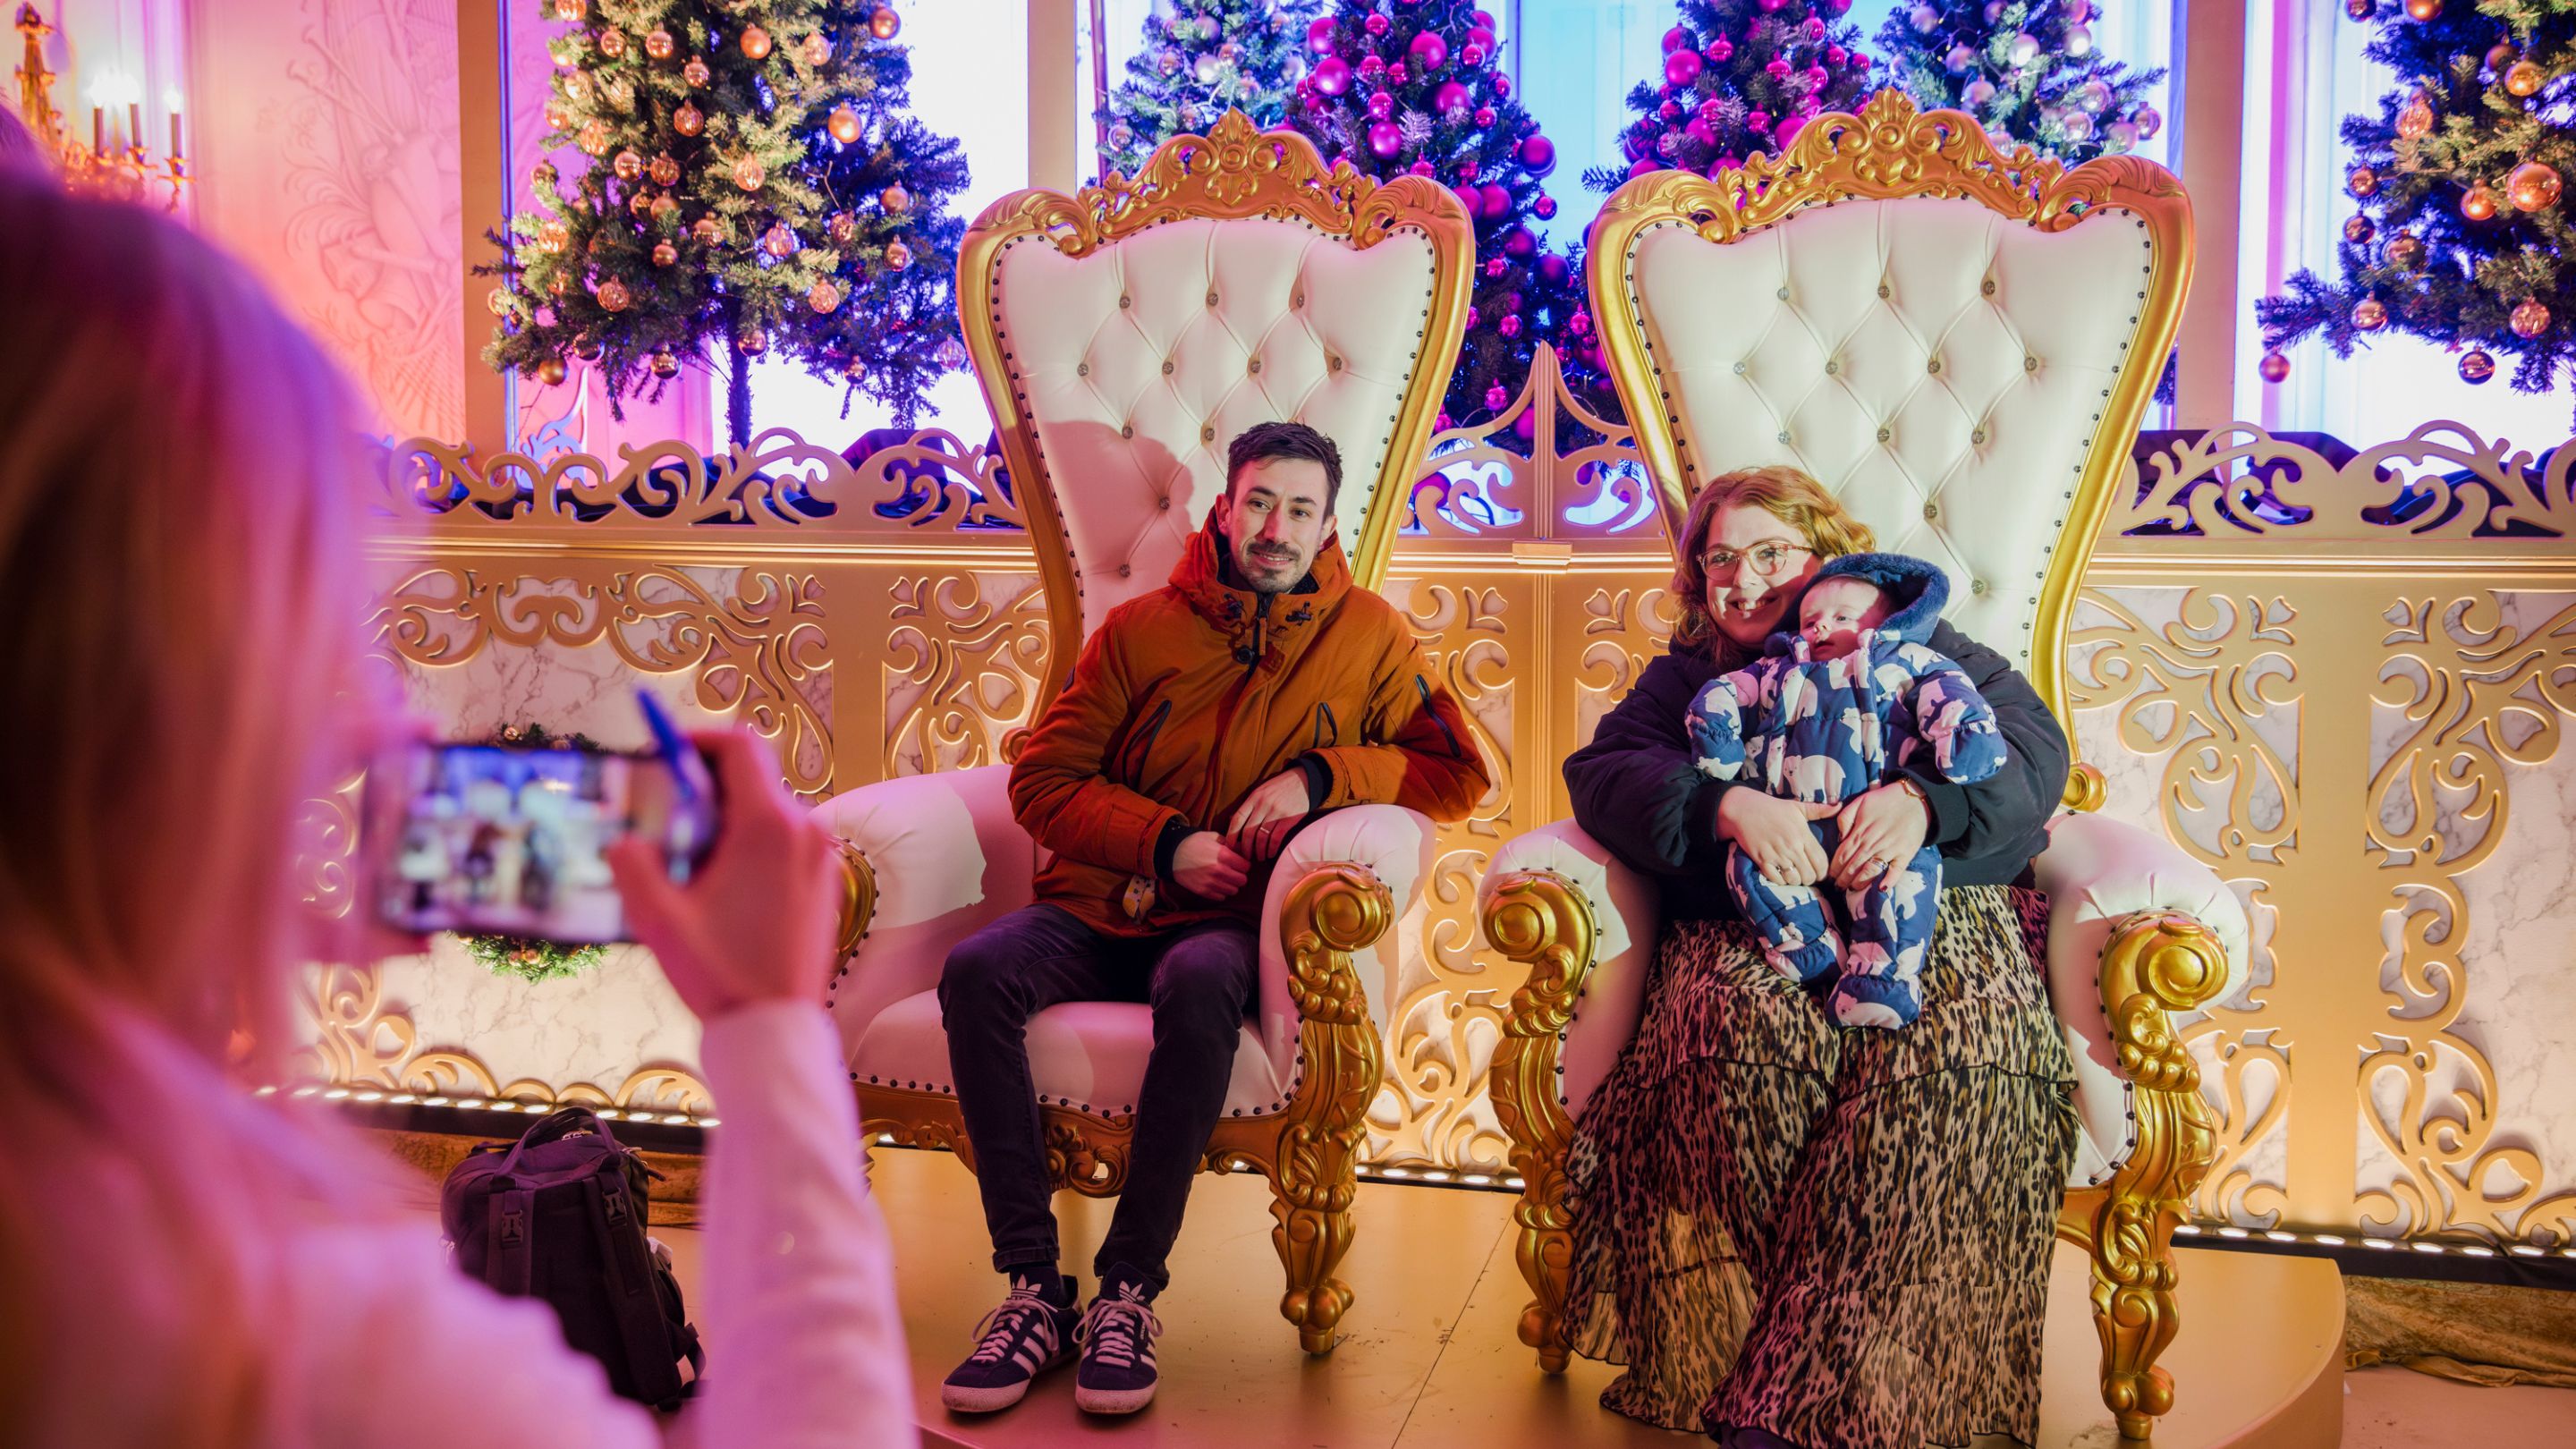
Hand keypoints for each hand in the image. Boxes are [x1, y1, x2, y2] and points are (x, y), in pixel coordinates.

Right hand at [607, 729, 841, 1021]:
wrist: (777, 1028)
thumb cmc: (720, 973)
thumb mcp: (657, 917)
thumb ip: (632, 863)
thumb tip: (626, 839)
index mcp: (768, 826)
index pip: (739, 746)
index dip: (698, 739)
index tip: (665, 754)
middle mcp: (805, 830)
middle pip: (752, 779)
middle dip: (704, 790)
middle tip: (665, 822)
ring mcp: (822, 856)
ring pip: (766, 813)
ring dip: (726, 823)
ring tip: (691, 867)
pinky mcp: (826, 881)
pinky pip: (783, 843)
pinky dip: (750, 847)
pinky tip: (722, 889)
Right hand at [1170, 830, 1250, 899]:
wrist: (1172, 854)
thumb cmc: (1194, 843)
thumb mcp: (1213, 837)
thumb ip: (1230, 844)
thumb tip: (1244, 849)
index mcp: (1223, 855)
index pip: (1246, 866)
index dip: (1244, 864)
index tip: (1239, 862)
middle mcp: (1219, 871)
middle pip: (1242, 880)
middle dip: (1240, 875)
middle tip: (1234, 871)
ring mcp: (1210, 883)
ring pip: (1233, 891)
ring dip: (1231, 885)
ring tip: (1224, 878)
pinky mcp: (1203, 891)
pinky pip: (1221, 897)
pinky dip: (1221, 892)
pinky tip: (1216, 883)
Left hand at [1225, 768, 1311, 861]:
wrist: (1304, 781)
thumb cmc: (1280, 787)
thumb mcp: (1262, 790)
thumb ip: (1250, 805)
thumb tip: (1233, 822)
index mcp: (1254, 797)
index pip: (1237, 819)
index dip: (1231, 835)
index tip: (1230, 846)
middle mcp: (1263, 805)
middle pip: (1248, 831)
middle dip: (1245, 848)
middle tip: (1246, 856)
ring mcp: (1276, 812)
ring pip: (1261, 837)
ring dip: (1259, 851)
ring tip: (1259, 857)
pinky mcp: (1288, 819)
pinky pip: (1276, 838)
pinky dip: (1271, 848)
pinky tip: (1270, 853)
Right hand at [1714, 788, 1841, 885]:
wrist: (1743, 809)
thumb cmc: (1772, 808)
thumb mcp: (1797, 806)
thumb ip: (1819, 810)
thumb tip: (1839, 806)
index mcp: (1803, 834)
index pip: (1821, 862)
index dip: (1824, 872)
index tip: (1820, 872)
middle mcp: (1791, 846)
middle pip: (1809, 875)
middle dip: (1810, 878)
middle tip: (1806, 874)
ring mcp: (1776, 854)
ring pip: (1794, 879)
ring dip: (1796, 880)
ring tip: (1794, 875)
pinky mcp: (1761, 860)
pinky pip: (1776, 879)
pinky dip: (1781, 880)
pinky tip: (1781, 874)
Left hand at [1829, 781, 1932, 891]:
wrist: (1914, 798)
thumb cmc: (1885, 800)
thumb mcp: (1860, 802)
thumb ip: (1845, 819)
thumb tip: (1839, 839)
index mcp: (1860, 832)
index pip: (1842, 855)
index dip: (1835, 868)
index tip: (1830, 877)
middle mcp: (1873, 843)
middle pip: (1853, 866)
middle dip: (1844, 879)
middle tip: (1838, 888)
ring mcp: (1890, 850)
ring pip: (1871, 870)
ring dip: (1860, 882)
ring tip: (1852, 890)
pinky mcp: (1906, 854)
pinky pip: (1897, 870)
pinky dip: (1889, 880)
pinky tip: (1881, 889)